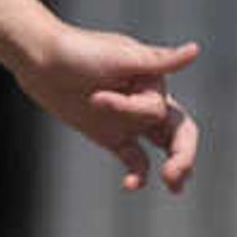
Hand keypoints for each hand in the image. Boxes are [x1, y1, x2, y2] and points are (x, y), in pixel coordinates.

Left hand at [20, 23, 200, 192]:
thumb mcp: (119, 57)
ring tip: (174, 186)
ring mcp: (129, 121)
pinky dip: (138, 175)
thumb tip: (196, 50)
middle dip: (183, 156)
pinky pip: (135, 160)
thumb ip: (159, 62)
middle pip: (179, 134)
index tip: (96, 98)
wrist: (40, 59)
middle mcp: (146, 102)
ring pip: (163, 149)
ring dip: (174, 168)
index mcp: (154, 83)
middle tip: (174, 177)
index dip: (135, 110)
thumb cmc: (79, 51)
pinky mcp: (111, 136)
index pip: (160, 110)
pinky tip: (131, 185)